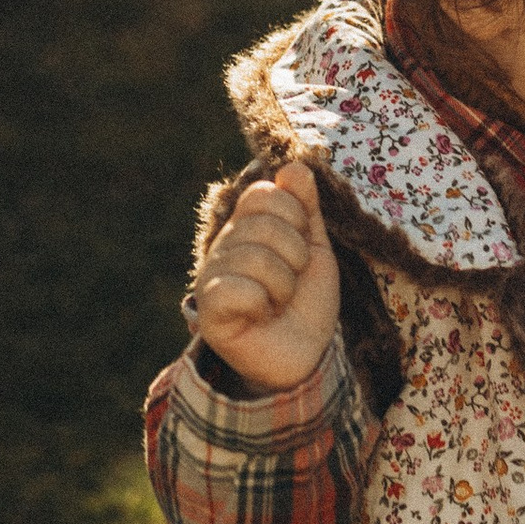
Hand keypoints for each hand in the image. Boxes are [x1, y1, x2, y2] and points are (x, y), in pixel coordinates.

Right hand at [187, 159, 341, 389]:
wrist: (305, 357)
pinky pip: (235, 288)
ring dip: (283, 286)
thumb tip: (294, 165)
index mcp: (247, 228)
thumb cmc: (306, 303)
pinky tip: (260, 315)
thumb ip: (306, 208)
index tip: (302, 248)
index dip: (295, 216)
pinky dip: (260, 303)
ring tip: (278, 303)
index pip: (264, 192)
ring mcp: (213, 277)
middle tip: (292, 282)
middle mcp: (225, 246)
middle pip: (263, 223)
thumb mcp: (315, 249)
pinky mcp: (209, 310)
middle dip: (295, 256)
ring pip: (255, 258)